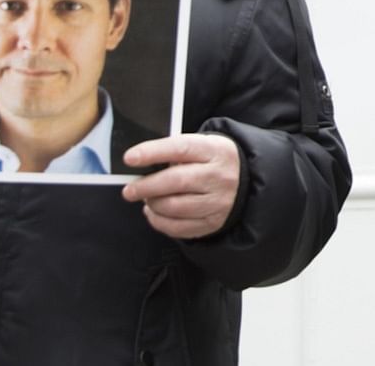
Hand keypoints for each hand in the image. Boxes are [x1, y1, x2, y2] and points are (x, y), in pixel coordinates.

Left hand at [121, 133, 241, 239]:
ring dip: (153, 205)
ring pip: (175, 207)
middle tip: (130, 190)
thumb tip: (142, 165)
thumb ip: (175, 152)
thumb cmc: (213, 161)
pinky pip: (178, 228)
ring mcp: (217, 202)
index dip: (152, 152)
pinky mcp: (212, 222)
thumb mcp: (202, 146)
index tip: (130, 158)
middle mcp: (218, 176)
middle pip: (177, 181)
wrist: (245, 183)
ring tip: (146, 199)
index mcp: (214, 150)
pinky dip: (159, 221)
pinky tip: (154, 213)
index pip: (180, 148)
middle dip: (147, 186)